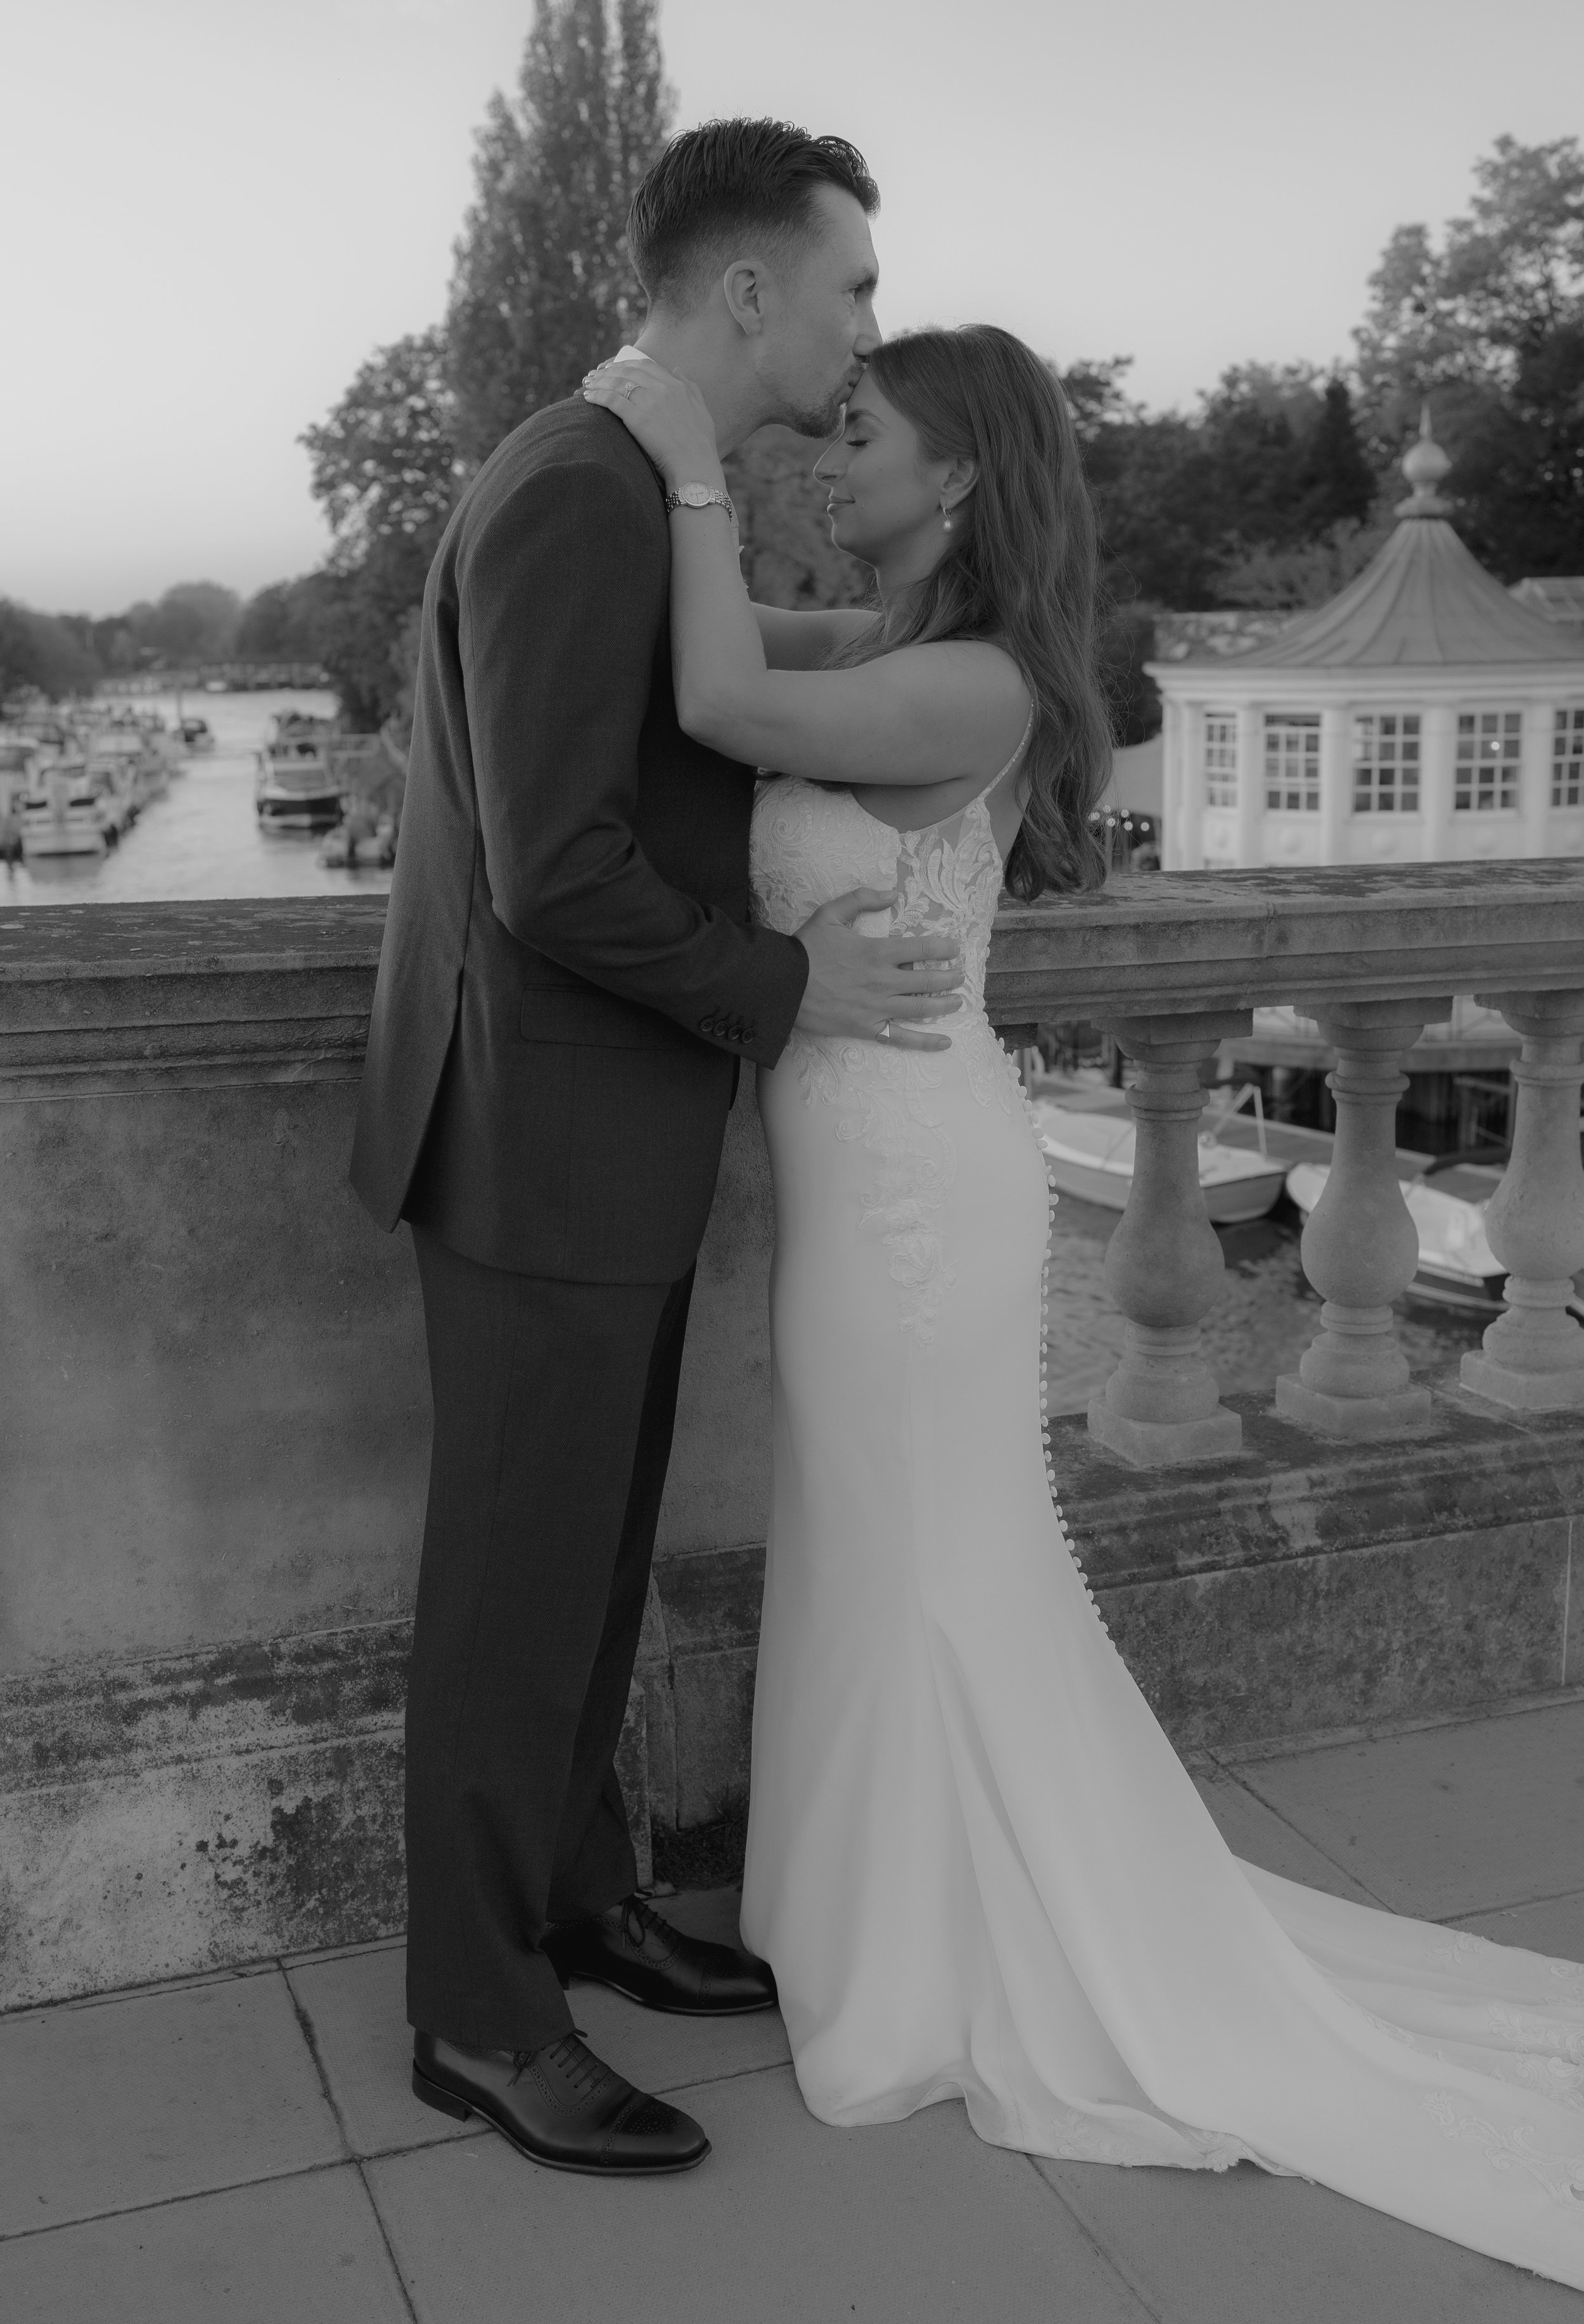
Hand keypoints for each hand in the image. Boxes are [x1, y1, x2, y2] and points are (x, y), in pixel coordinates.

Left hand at [581, 351, 723, 488]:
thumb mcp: (701, 409)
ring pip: (616, 383)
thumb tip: (677, 369)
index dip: (626, 364)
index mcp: (675, 386)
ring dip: (599, 382)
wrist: (694, 466)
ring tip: (587, 385)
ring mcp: (648, 403)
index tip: (614, 367)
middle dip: (608, 371)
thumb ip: (690, 387)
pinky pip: (611, 400)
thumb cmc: (700, 444)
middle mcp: (661, 389)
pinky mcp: (637, 418)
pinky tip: (588, 397)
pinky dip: (597, 396)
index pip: (645, 365)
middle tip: (595, 375)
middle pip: (627, 371)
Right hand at [793, 887, 963, 1052]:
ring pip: (921, 1008)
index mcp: (877, 952)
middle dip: (951, 977)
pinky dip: (925, 1042)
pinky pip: (901, 1037)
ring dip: (945, 1004)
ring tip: (959, 1001)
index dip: (945, 947)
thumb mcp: (830, 913)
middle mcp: (883, 981)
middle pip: (929, 980)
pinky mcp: (867, 1028)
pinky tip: (945, 1042)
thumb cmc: (806, 949)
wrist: (782, 986)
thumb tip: (893, 893)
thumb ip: (862, 899)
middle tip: (961, 975)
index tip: (955, 948)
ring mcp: (877, 1007)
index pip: (923, 947)